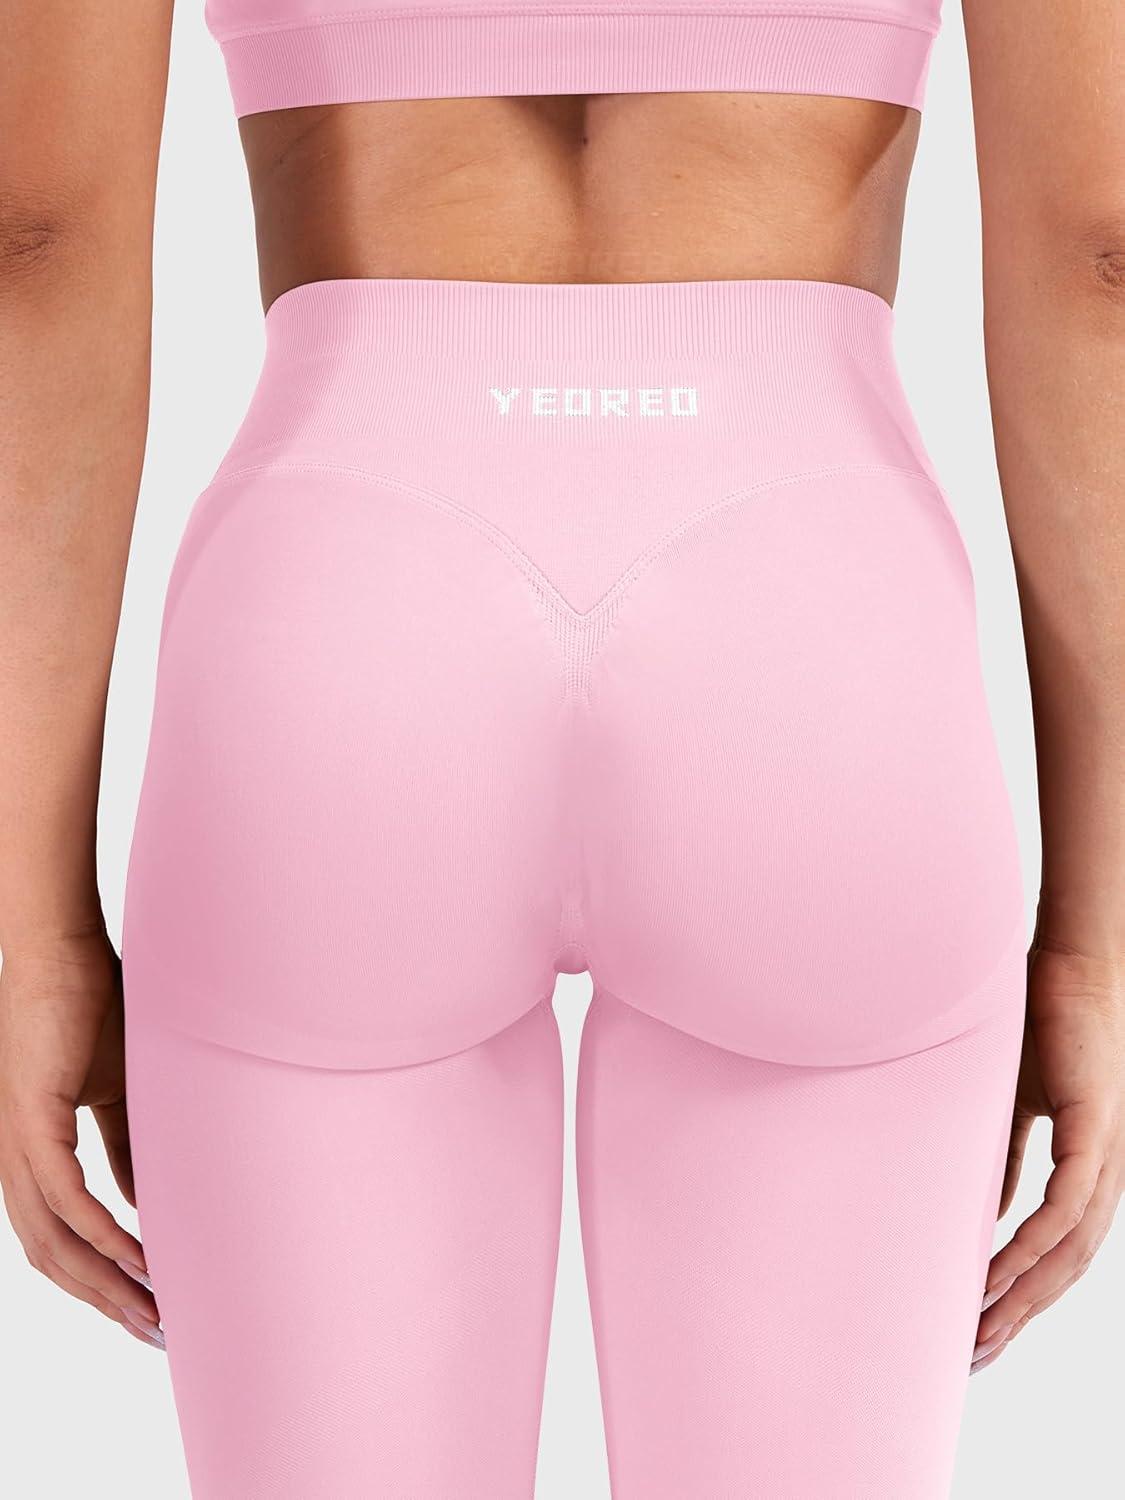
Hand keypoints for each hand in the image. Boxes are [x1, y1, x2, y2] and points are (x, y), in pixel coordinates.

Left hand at [0, 925, 162, 1346]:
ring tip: (153, 1307)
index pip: (57, 1240)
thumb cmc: (88, 1009)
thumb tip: (145, 1196)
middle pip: (52, 1258)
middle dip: (105, 1301)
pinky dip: (102, 1233)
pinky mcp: (30, 1122)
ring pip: (53, 1241)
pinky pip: (64, 1198)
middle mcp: (12, 1162)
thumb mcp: (116, 1092)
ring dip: (105, 1281)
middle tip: (156, 1331)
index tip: (146, 1309)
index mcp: (28, 1156)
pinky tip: (135, 1256)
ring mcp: (15, 1145)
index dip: (99, 1280)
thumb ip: (125, 1145)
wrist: (59, 952)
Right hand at [973, 933, 1124, 1371]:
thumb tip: (986, 1216)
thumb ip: (1003, 1159)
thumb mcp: (1011, 1107)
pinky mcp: (1098, 1133)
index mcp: (1089, 1173)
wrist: (1070, 966)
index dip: (1021, 1299)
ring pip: (1069, 1252)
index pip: (1057, 1255)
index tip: (978, 1333)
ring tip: (977, 1327)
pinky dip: (1030, 1244)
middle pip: (1065, 1272)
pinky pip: (1065, 1207)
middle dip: (1018, 1319)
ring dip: (1022, 1296)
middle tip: (970, 1356)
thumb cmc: (1040, 1027)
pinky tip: (997, 1271)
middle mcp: (1106, 1178)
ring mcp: (1107, 1158)